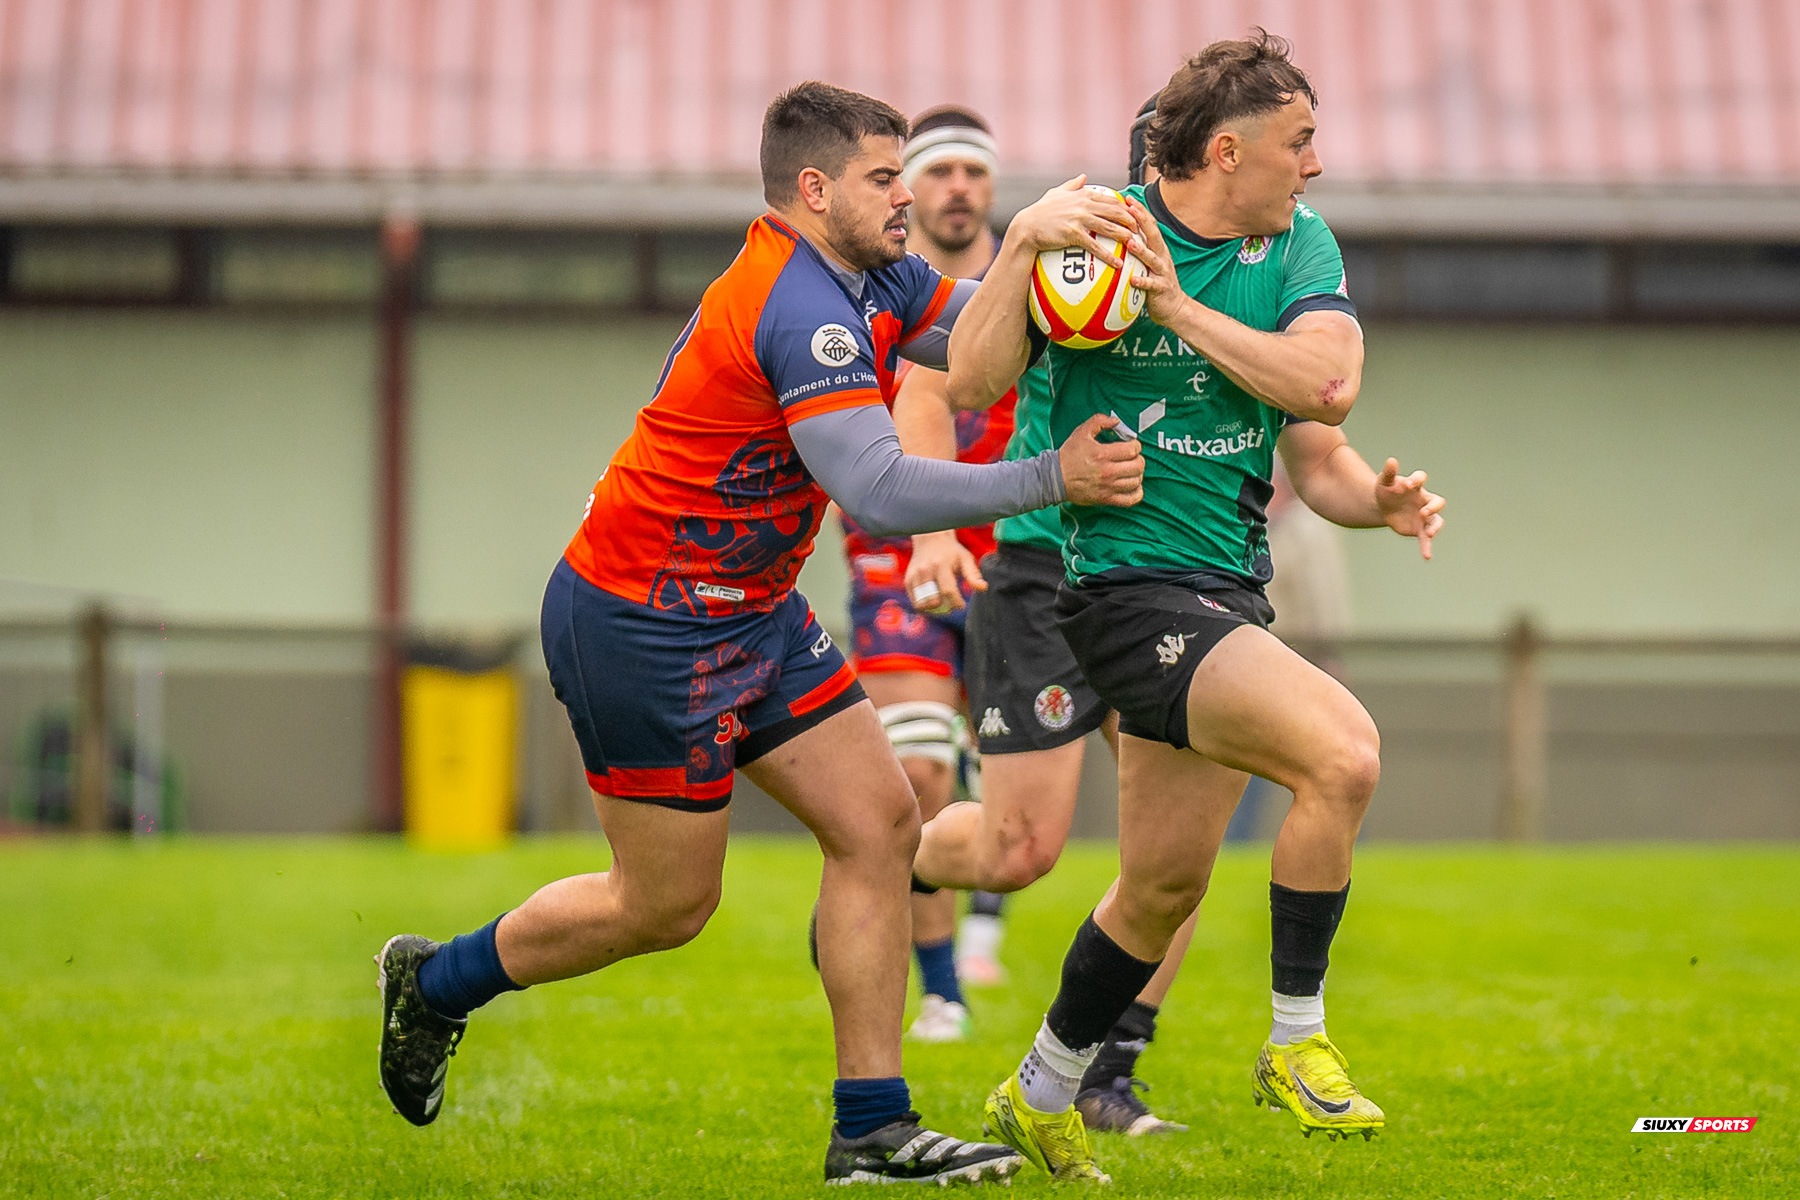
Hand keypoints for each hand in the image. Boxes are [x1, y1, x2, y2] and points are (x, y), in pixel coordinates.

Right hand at [904, 531, 984, 613]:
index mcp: (940, 565)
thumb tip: (983, 588)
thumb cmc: (951, 551)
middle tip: (952, 606)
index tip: (961, 605)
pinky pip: (915, 602)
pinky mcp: (908, 580)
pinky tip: (933, 602)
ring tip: (943, 606)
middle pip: (934, 600)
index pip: (948, 591)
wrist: (930, 539)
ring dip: (934, 610)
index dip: (956, 603)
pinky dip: (924, 606)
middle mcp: (925, 570)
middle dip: (945, 608)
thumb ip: (973, 574)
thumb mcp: (965, 558)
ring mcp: (914, 576)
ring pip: (922, 604)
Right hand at [1008, 176, 1137, 268]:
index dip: (1126, 207)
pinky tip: (1117, 264)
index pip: (1112, 199)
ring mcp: (1079, 219)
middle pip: (1116, 212)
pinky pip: (1095, 246)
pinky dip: (1108, 255)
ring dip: (1125, 236)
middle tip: (1141, 230)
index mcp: (1084, 195)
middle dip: (1131, 220)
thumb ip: (1072, 185)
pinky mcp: (1073, 234)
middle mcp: (1084, 205)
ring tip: (1135, 245)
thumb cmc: (1041, 211)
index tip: (1136, 215)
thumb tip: (1083, 176)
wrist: (1027, 227)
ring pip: (1110, 227)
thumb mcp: (1056, 193)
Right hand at [1057, 413, 1144, 507]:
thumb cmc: (1069, 455)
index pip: (1133, 450)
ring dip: (1137, 474)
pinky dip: (1137, 493)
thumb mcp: (1081, 431)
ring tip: (1130, 470)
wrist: (1055, 478)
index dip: (1135, 445)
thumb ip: (1100, 421)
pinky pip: (1131, 499)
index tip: (1130, 445)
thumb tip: (1116, 421)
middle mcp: (1107, 472)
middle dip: (1138, 459)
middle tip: (1131, 458)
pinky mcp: (1106, 499)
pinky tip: (1132, 485)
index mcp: (1102, 454)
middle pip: (1138, 466)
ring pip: (1136, 481)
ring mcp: (1108, 487)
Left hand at [1122, 196, 1186, 326]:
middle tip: (1130, 208)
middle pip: (1153, 235)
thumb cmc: (1156, 283)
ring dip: (1141, 250)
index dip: (1140, 211)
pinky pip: (1151, 285)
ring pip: (1152, 258)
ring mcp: (1163, 272)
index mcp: (1157, 249)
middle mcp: (1162, 256)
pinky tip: (1132, 280)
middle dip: (1142, 220)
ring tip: (1130, 242)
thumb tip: (1121, 236)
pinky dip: (1142, 282)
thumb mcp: (1147, 263)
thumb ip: (1138, 249)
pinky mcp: (1162, 288)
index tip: (1128, 198)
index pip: (1149, 225)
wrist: (1175, 307)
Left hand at [1373, 458, 1445, 558]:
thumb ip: (1388, 472)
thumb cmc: (1385, 490)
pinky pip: (1426, 538)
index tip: (1407, 485)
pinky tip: (1426, 557)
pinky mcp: (1418, 528)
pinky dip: (1426, 547)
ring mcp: (1423, 515)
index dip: (1416, 480)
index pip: (1421, 479)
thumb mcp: (1383, 482)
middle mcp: (1423, 500)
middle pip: (1437, 501)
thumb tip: (1391, 460)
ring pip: (1436, 521)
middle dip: (1433, 507)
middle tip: (1423, 513)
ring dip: (1435, 527)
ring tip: (1429, 533)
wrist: (1382, 507)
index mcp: (1414, 486)